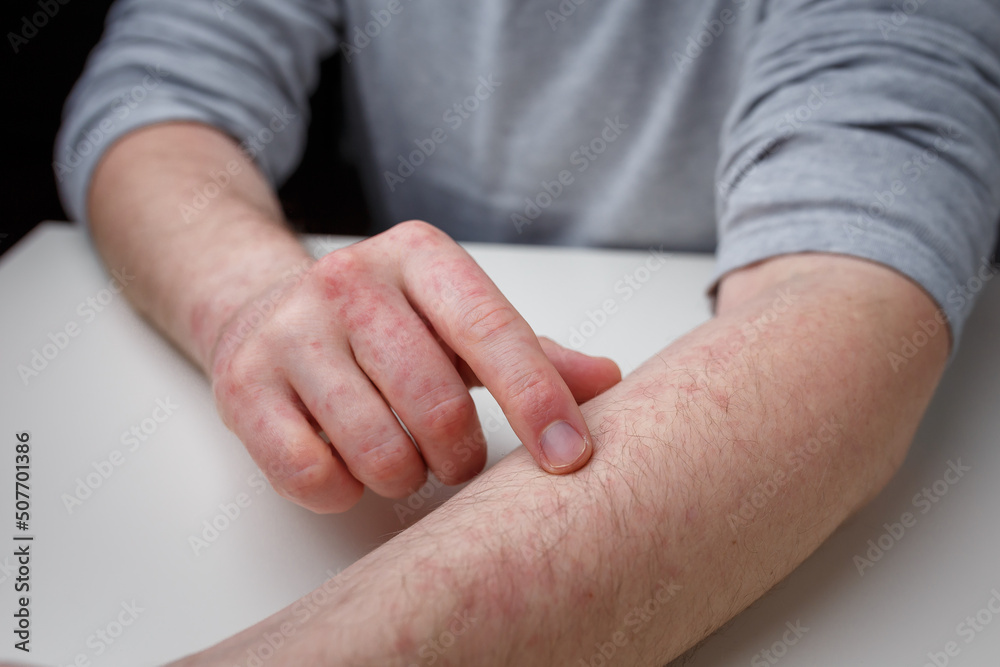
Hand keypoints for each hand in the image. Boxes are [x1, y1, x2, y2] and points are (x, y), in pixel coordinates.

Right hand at [208, 220, 620, 511]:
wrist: (266, 312)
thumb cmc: (384, 326)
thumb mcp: (458, 321)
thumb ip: (530, 352)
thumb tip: (606, 380)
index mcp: (418, 256)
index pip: (492, 330)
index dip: (537, 401)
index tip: (571, 458)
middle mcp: (350, 281)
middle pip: (435, 403)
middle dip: (460, 456)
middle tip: (455, 458)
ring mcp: (290, 331)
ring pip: (377, 448)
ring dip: (404, 475)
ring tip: (402, 457)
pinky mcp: (243, 385)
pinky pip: (312, 473)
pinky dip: (344, 489)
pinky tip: (346, 463)